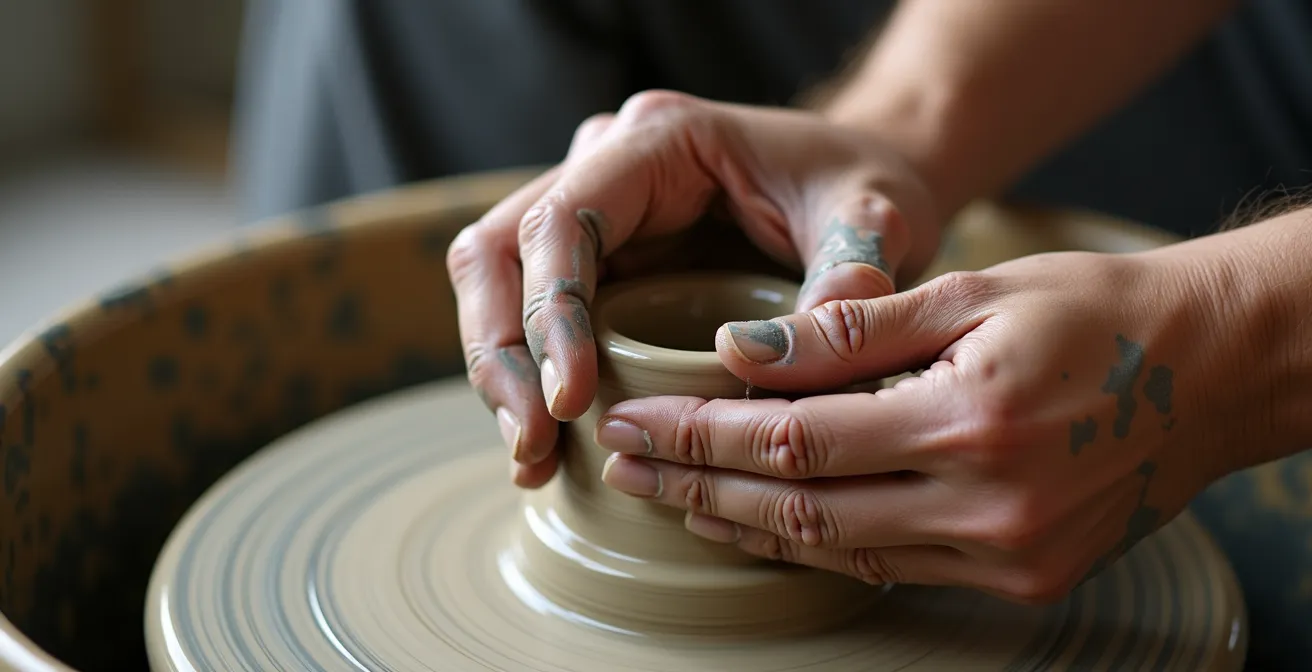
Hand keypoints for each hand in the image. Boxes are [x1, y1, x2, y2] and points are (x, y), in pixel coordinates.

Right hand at [447, 90, 941, 487]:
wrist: (862, 184)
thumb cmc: (863, 189)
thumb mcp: (873, 221)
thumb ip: (843, 278)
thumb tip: (767, 363)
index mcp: (661, 140)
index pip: (564, 218)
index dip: (550, 311)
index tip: (571, 400)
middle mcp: (607, 164)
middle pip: (499, 249)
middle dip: (502, 353)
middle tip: (531, 444)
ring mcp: (592, 209)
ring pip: (495, 281)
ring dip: (498, 371)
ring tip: (530, 459)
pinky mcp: (597, 259)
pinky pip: (528, 311)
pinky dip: (526, 377)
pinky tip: (543, 447)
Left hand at [595, 250, 1255, 602]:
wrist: (1209, 371)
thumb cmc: (1092, 312)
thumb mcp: (971, 293)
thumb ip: (849, 328)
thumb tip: (737, 353)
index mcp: (968, 419)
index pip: (790, 438)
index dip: (697, 433)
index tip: (631, 418)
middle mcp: (985, 504)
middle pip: (798, 508)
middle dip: (695, 485)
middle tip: (623, 467)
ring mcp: (1005, 554)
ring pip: (837, 549)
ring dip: (743, 526)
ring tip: (672, 498)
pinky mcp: (1021, 577)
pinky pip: (889, 566)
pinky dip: (816, 546)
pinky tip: (761, 526)